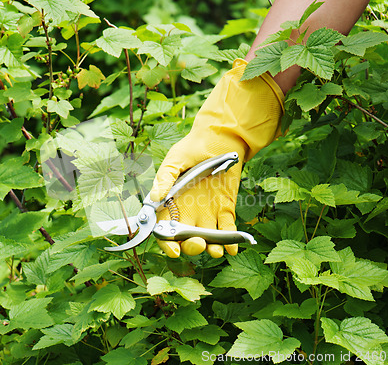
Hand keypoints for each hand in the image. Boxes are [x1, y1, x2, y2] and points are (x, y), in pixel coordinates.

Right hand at [151, 59, 283, 257]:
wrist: (221, 138)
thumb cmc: (193, 147)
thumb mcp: (175, 159)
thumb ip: (165, 178)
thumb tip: (154, 198)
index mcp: (171, 203)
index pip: (165, 228)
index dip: (167, 242)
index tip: (174, 249)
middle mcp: (187, 212)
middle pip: (186, 238)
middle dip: (191, 246)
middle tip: (198, 244)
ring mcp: (207, 212)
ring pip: (207, 238)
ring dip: (211, 248)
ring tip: (216, 250)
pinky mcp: (225, 209)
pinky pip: (227, 229)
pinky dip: (230, 240)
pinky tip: (233, 248)